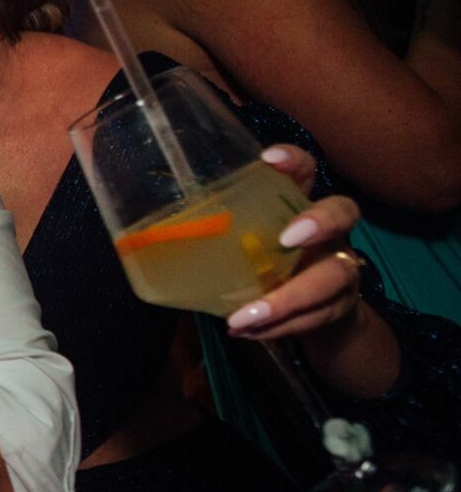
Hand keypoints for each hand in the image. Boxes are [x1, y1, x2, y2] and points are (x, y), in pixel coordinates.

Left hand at [225, 145, 369, 341]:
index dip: (294, 161)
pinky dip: (281, 327)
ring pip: (331, 277)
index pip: (306, 170)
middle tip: (285, 239)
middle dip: (317, 223)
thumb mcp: (245, 245)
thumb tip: (148, 241)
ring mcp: (341, 268)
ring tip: (243, 317)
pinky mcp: (341, 306)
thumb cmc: (268, 268)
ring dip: (286, 300)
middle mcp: (329, 232)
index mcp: (300, 207)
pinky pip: (318, 316)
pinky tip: (249, 332)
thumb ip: (218, 237)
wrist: (318, 317)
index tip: (267, 159)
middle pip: (342, 213)